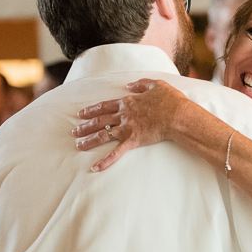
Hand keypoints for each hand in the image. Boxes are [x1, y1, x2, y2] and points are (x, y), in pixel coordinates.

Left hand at [72, 79, 189, 170]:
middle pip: (99, 121)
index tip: (82, 113)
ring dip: (89, 140)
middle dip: (85, 126)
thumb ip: (141, 84)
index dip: (92, 110)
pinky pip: (116, 153)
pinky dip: (105, 161)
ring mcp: (127, 128)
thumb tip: (129, 85)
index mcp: (128, 103)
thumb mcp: (156, 85)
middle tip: (74, 131)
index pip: (105, 106)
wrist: (178, 115)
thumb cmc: (171, 101)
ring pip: (103, 135)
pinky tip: (95, 168)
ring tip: (78, 145)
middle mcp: (124, 115)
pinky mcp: (133, 141)